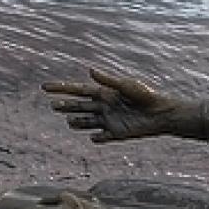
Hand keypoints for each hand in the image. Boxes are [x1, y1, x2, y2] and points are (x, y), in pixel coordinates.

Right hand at [43, 68, 178, 143]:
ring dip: (77, 122)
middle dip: (65, 105)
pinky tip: (93, 137)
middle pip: (79, 106)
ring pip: (86, 121)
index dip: (61, 89)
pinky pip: (102, 137)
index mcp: (104, 93)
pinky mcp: (116, 133)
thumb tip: (90, 70)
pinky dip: (97, 138)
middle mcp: (103, 106)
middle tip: (52, 105)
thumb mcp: (126, 85)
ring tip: (69, 121)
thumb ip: (108, 80)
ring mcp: (109, 120)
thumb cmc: (146, 96)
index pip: (78, 90)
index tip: (45, 87)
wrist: (162, 113)